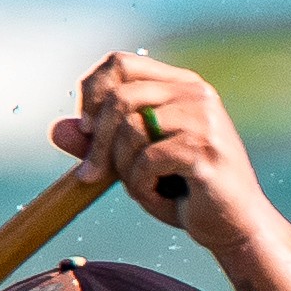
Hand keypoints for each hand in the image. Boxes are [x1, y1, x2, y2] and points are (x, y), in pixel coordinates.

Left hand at [58, 50, 262, 239]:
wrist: (235, 226)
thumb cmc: (185, 191)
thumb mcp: (134, 164)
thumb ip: (98, 144)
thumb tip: (56, 130)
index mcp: (181, 85)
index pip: (119, 63)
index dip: (92, 92)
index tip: (87, 130)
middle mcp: (196, 93)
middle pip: (119, 98)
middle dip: (97, 142)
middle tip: (91, 176)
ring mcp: (205, 119)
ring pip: (130, 130)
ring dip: (123, 169)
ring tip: (143, 188)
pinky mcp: (206, 150)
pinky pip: (148, 161)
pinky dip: (142, 186)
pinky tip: (160, 198)